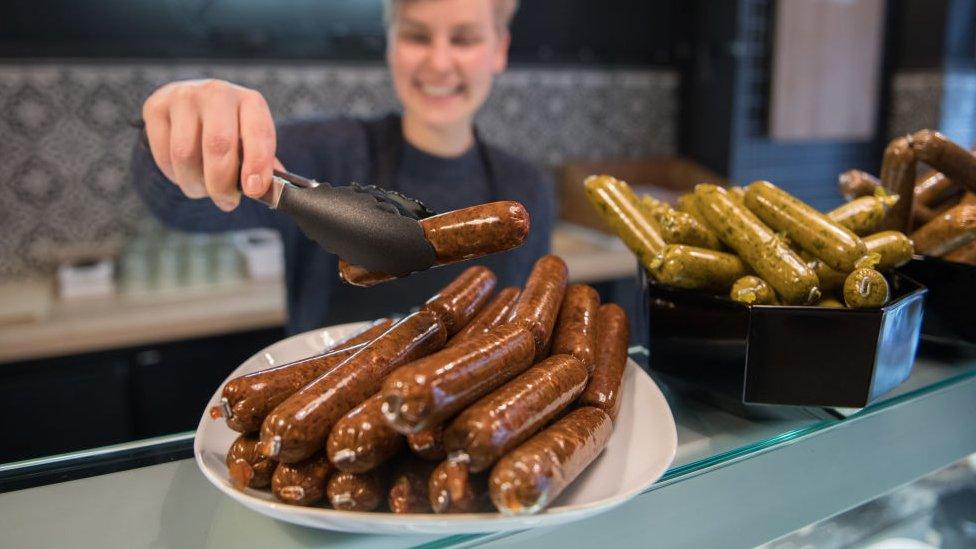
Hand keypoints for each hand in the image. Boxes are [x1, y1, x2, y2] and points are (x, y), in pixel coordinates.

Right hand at [142, 79, 281, 210]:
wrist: (194, 106)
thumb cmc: (230, 131)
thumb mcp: (252, 142)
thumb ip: (263, 167)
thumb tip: (271, 194)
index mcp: (250, 101)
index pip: (258, 132)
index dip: (257, 164)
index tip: (253, 191)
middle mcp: (218, 93)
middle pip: (218, 145)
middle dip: (222, 184)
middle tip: (226, 202)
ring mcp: (184, 97)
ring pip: (185, 154)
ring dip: (195, 184)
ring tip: (204, 189)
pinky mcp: (156, 107)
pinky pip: (163, 154)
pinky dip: (174, 175)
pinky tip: (185, 174)